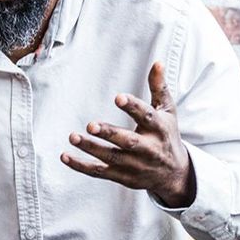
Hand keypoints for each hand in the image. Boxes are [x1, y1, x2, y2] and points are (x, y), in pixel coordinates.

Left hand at [62, 62, 194, 206]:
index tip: (118, 97)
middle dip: (110, 134)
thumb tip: (157, 62)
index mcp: (159, 129)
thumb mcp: (168, 111)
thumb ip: (159, 88)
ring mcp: (134, 165)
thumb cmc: (167, 135)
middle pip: (128, 142)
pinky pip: (100, 172)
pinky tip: (66, 156)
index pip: (147, 117)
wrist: (174, 174)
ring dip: (91, 148)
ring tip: (73, 137)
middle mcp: (148, 149)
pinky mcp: (123, 176)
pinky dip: (82, 166)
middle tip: (91, 124)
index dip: (133, 107)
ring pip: (111, 157)